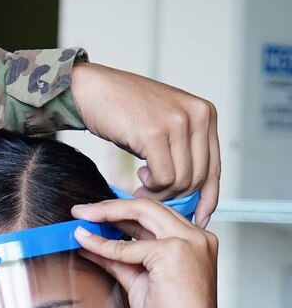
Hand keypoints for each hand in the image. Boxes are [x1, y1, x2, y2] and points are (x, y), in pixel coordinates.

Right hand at [70, 62, 220, 226]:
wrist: (92, 90)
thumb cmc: (123, 109)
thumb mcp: (164, 125)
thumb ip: (182, 148)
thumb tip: (191, 189)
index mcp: (205, 113)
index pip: (215, 166)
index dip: (208, 197)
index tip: (199, 217)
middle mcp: (197, 115)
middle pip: (198, 177)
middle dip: (176, 197)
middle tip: (154, 199)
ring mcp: (177, 123)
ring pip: (181, 180)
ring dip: (160, 193)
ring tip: (142, 187)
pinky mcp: (155, 134)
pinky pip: (163, 178)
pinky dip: (150, 187)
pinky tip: (139, 176)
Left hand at [71, 198, 217, 307]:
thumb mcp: (139, 280)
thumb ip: (119, 259)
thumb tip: (92, 244)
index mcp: (193, 241)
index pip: (154, 216)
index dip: (122, 213)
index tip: (97, 215)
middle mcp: (196, 236)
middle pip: (148, 207)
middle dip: (110, 205)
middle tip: (83, 210)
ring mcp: (188, 241)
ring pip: (140, 213)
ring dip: (105, 214)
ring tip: (82, 218)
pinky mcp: (173, 252)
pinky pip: (128, 246)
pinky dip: (104, 244)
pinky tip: (86, 242)